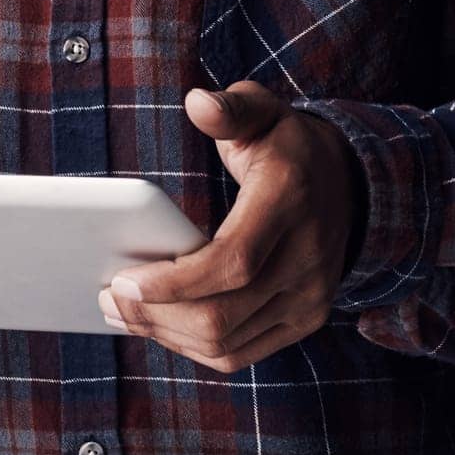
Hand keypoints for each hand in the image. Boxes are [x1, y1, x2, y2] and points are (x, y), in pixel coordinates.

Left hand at [98, 82, 364, 371]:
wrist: (347, 182)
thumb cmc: (286, 144)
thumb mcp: (262, 110)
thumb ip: (230, 107)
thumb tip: (197, 102)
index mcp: (290, 201)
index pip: (232, 261)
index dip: (175, 282)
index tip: (123, 280)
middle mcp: (308, 258)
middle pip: (222, 314)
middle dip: (156, 314)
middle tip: (107, 297)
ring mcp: (310, 297)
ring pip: (227, 343)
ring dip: (167, 335)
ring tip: (124, 312)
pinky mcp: (304, 320)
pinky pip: (241, 352)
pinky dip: (194, 347)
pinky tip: (161, 326)